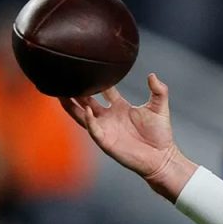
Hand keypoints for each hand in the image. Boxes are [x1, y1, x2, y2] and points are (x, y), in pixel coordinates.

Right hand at [60, 73, 195, 199]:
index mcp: (120, 106)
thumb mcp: (159, 107)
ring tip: (61, 93)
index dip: (98, 79)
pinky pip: (93, 129)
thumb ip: (159, 90)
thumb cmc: (160, 134)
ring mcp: (105, 128)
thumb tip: (153, 75)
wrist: (162, 157)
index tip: (90, 66)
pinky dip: (89, 120)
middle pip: (86, 100)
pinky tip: (86, 110)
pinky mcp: (105, 141)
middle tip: (67, 76)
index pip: (105, 90)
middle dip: (76, 90)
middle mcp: (109, 116)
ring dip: (71, 105)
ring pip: (82, 114)